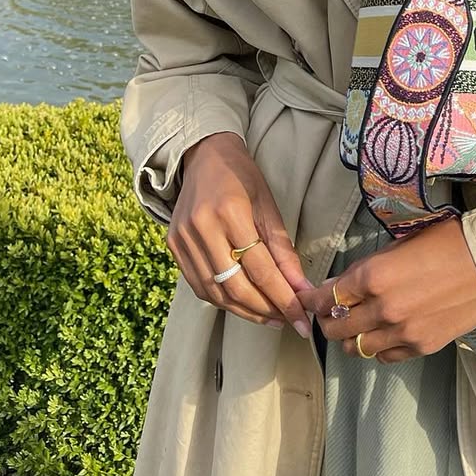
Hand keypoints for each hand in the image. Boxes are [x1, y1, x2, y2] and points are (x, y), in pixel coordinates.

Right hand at [167, 131, 312, 336]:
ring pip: (215, 293)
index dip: (283, 298)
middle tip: (289, 320)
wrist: (203, 155)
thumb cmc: (242, 176)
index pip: (260, 269)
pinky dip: (222, 300)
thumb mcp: (269, 205)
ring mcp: (183, 239)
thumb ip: (283, 249)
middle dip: (265, 310)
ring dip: (245, 311)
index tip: (302, 319)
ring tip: (270, 317)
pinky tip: (243, 304)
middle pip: (235, 286)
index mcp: (231, 212)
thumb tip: (301, 288)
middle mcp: (202, 228)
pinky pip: (199, 285)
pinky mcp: (173, 247)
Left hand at [299, 216, 475, 362]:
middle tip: (331, 313)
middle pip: (336, 327)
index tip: (309, 300)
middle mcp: (382, 308)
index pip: (327, 297)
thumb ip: (368, 268)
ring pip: (355, 348)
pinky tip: (383, 335)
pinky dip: (378, 348)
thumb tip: (340, 284)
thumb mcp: (400, 245)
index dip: (314, 300)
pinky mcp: (421, 347)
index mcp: (373, 275)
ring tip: (356, 326)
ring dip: (351, 337)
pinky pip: (385, 357)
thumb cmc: (447, 242)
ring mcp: (402, 332)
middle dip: (328, 320)